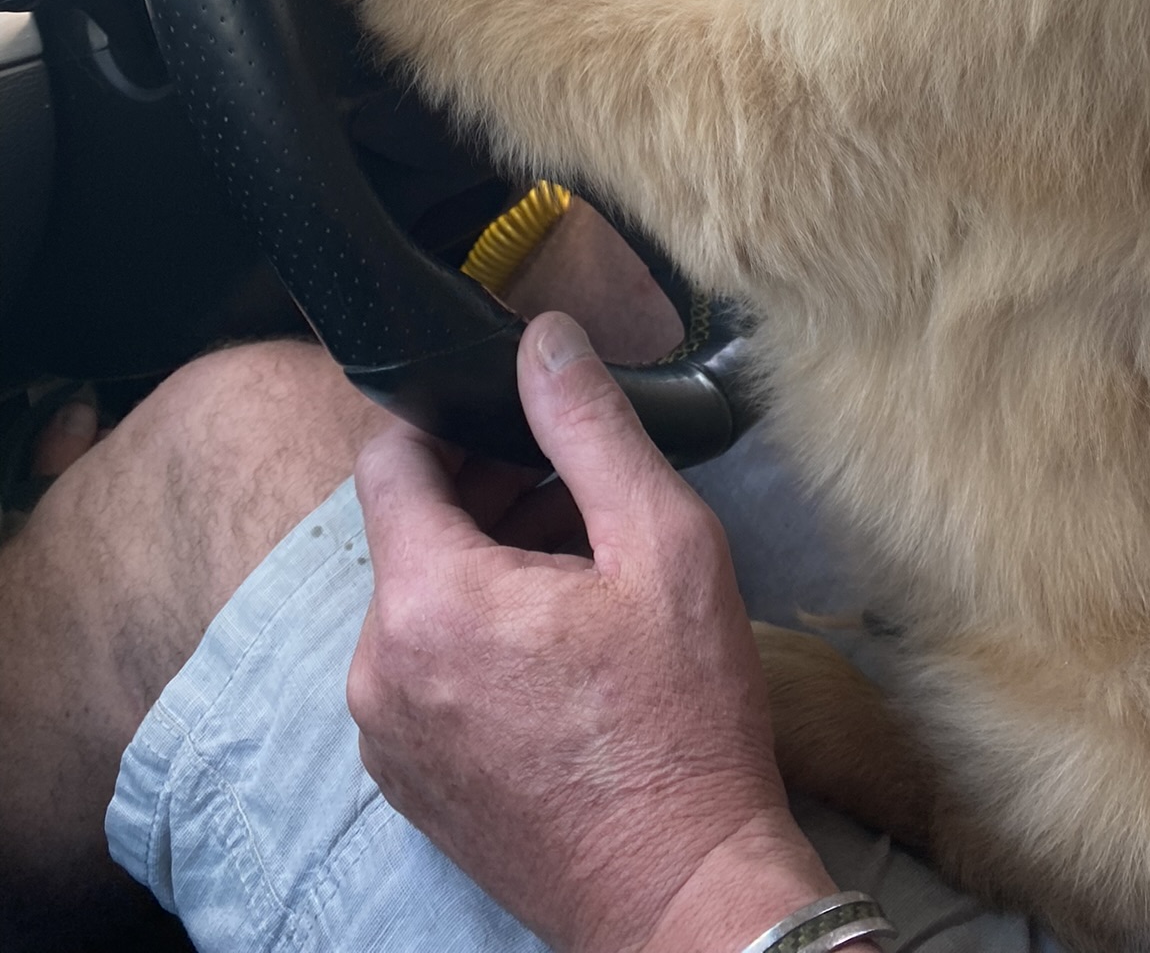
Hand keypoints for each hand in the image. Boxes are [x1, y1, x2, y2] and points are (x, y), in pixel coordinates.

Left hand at [348, 313, 838, 952]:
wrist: (683, 895)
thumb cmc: (682, 725)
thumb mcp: (661, 544)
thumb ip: (590, 427)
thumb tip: (544, 340)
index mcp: (427, 600)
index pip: (389, 456)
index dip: (451, 417)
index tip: (517, 417)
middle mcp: (380, 671)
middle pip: (410, 528)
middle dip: (488, 492)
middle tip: (582, 499)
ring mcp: (388, 737)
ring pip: (421, 599)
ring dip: (489, 567)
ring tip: (587, 580)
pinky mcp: (412, 782)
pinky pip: (425, 670)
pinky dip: (479, 639)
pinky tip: (563, 651)